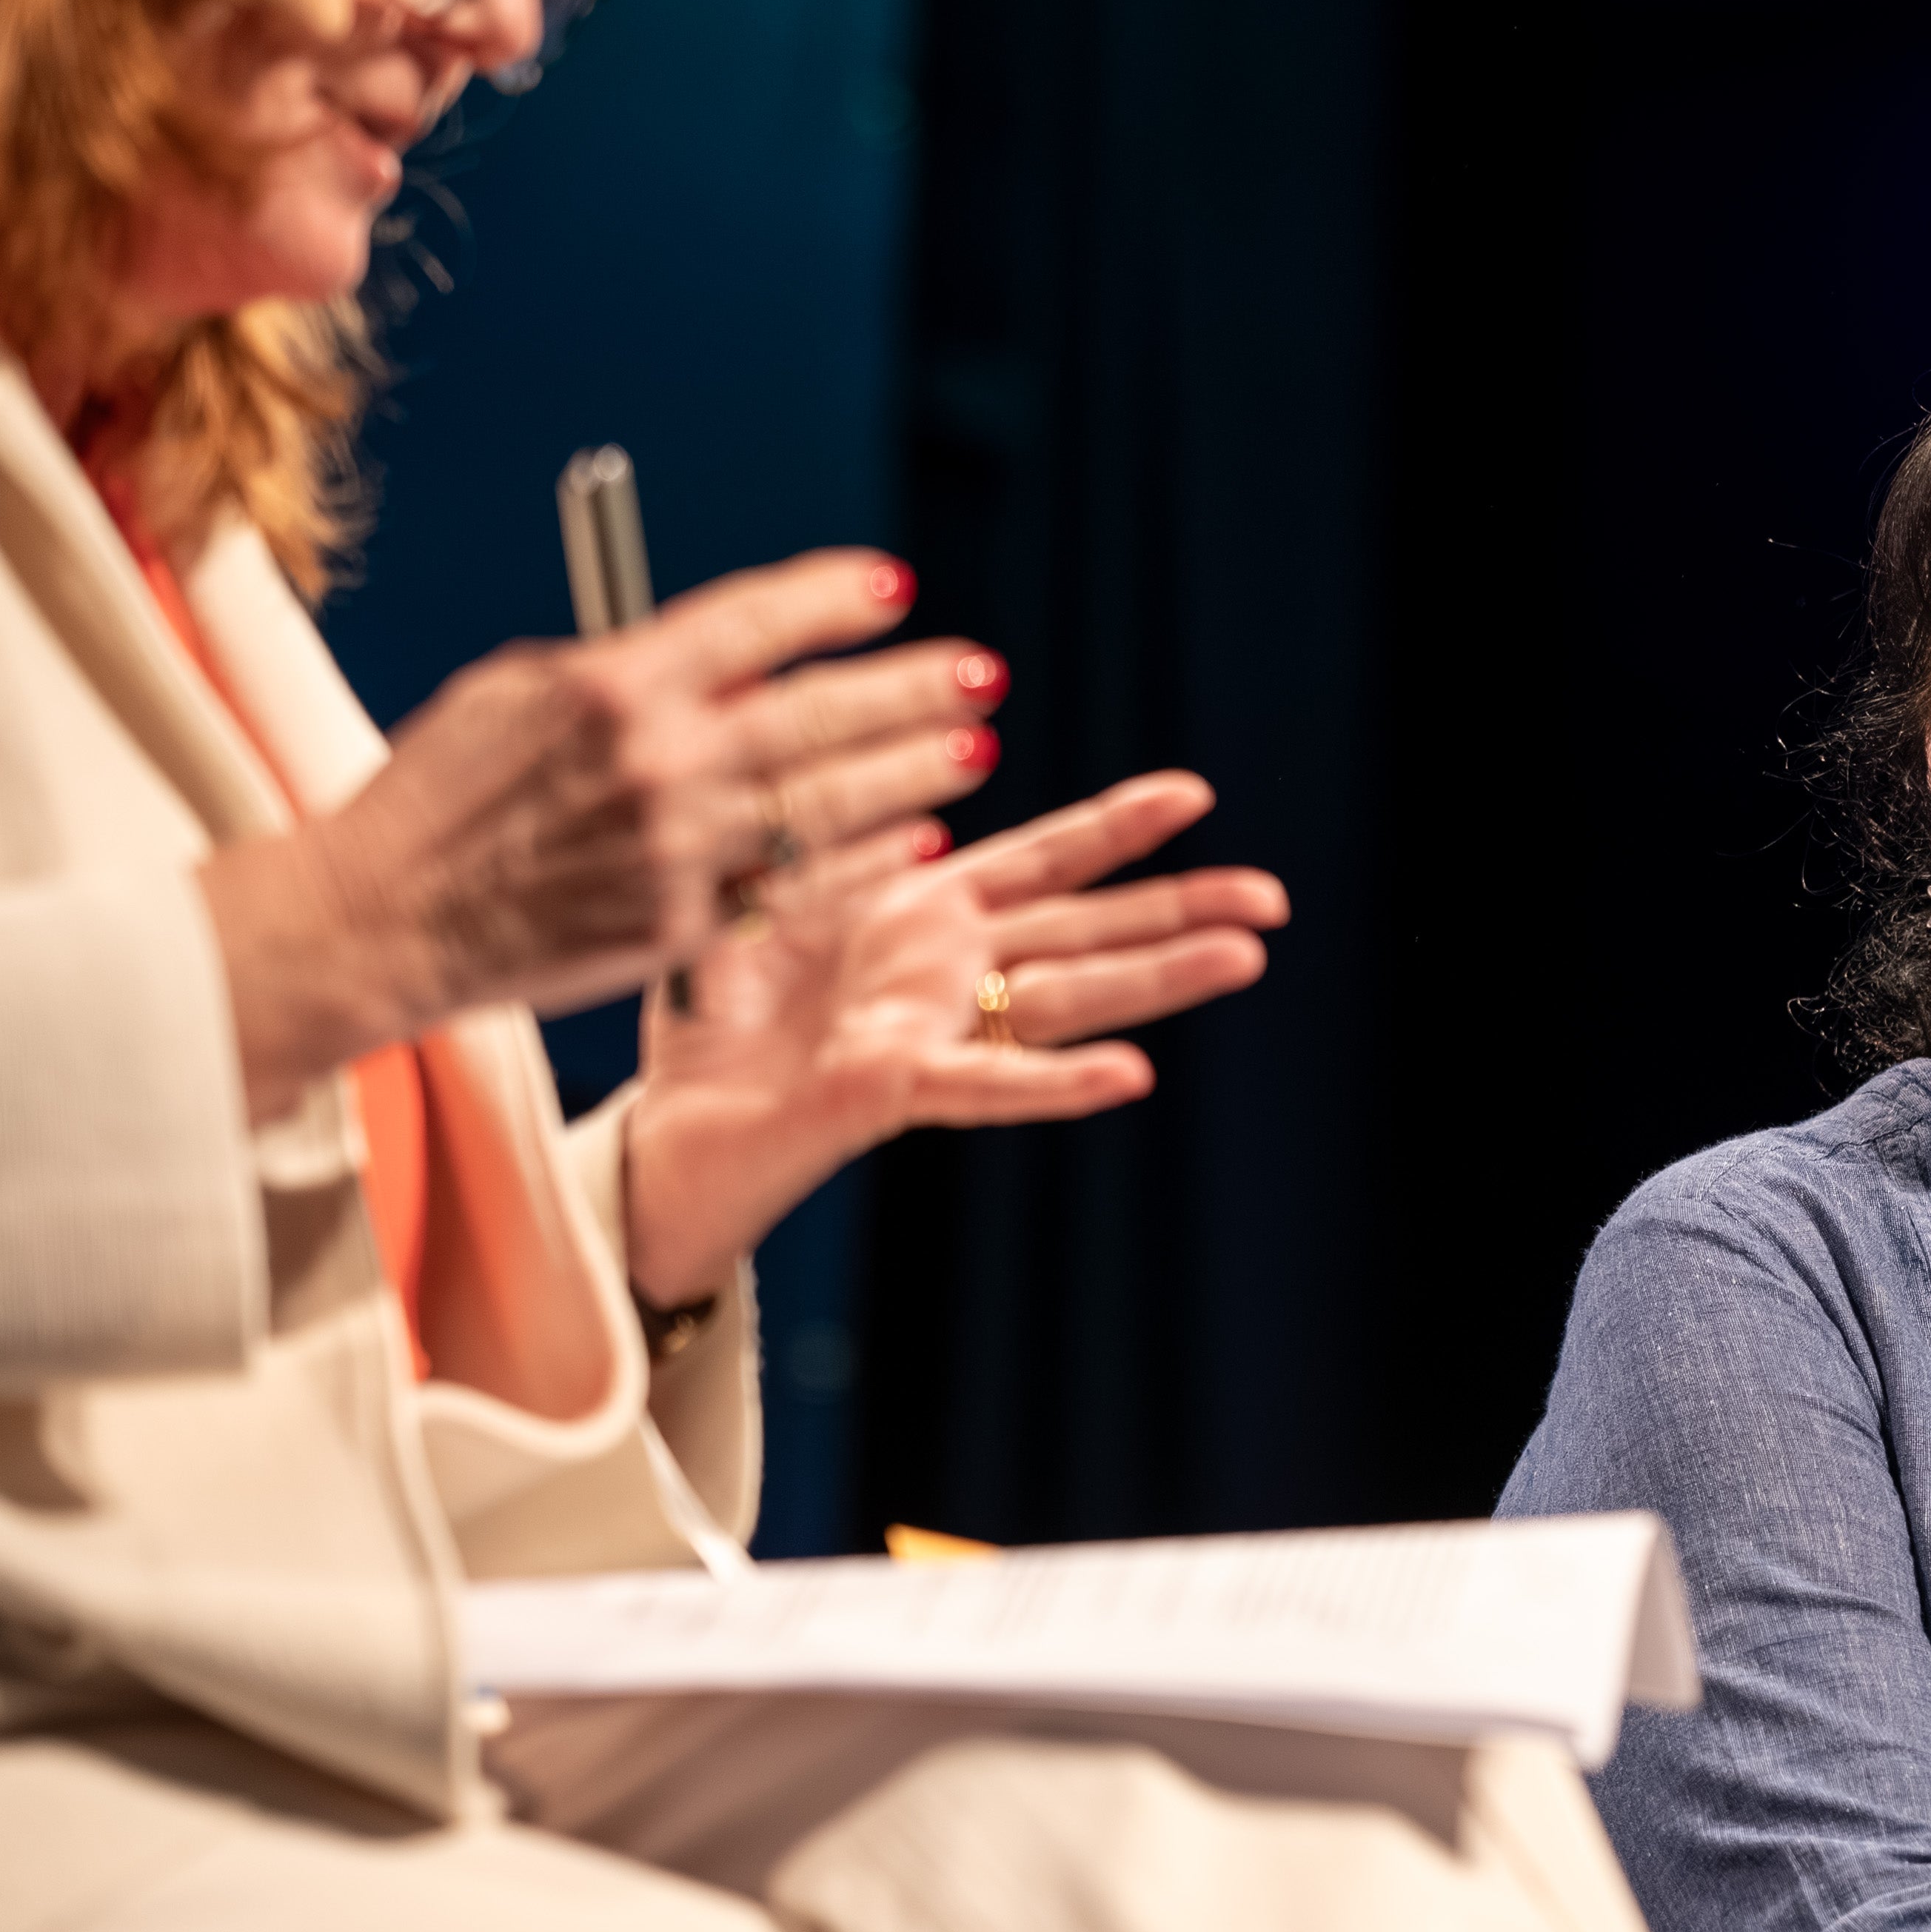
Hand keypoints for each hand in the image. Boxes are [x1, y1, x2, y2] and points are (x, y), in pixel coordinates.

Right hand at [200, 551, 995, 1115]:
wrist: (379, 921)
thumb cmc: (439, 797)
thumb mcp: (514, 695)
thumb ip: (625, 672)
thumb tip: (723, 654)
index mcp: (608, 684)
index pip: (753, 621)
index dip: (833, 597)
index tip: (894, 587)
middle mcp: (655, 762)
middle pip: (818, 712)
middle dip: (913, 688)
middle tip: (980, 675)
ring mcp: (674, 849)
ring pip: (829, 802)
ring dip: (913, 773)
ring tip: (971, 752)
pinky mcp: (679, 926)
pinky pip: (798, 885)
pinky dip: (862, 859)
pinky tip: (913, 839)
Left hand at [618, 770, 1284, 1304]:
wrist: (659, 1135)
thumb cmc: (710, 1027)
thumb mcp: (768, 902)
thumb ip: (838, 852)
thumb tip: (915, 812)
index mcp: (917, 916)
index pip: (1039, 862)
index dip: (1115, 828)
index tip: (1192, 796)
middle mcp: (942, 972)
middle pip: (1084, 930)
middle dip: (1180, 907)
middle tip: (1272, 898)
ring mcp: (927, 1030)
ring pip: (1065, 998)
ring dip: (1157, 977)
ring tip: (1244, 957)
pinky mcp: (888, 1088)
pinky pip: (985, 1084)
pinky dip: (1057, 1083)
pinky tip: (1131, 1075)